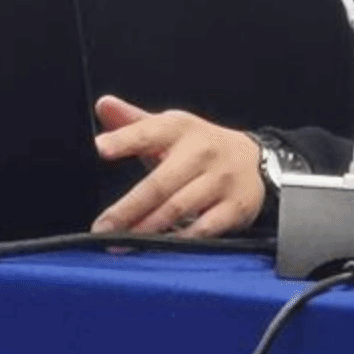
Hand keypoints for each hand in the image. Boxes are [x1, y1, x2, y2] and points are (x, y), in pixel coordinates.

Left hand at [89, 94, 262, 237]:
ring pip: (178, 208)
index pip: (147, 132)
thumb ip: (133, 122)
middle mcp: (200, 152)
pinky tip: (160, 248)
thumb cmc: (198, 146)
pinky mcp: (235, 207)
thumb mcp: (169, 128)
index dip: (123, 140)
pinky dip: (182, 239)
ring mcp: (220, 180)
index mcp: (179, 128)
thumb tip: (103, 105)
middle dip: (127, 209)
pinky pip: (205, 228)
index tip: (99, 148)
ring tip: (122, 242)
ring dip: (148, 228)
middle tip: (101, 228)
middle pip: (159, 183)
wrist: (254, 160)